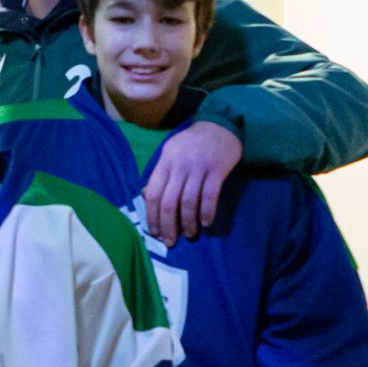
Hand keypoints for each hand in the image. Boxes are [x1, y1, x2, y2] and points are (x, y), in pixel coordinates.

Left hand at [141, 122, 241, 241]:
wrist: (222, 125)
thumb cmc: (193, 143)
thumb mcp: (171, 152)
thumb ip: (160, 174)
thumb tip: (146, 196)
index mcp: (165, 161)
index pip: (153, 193)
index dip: (152, 215)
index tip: (154, 232)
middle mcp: (180, 165)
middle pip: (169, 201)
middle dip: (168, 225)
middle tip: (169, 241)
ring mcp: (199, 168)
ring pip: (189, 201)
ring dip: (188, 222)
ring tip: (189, 234)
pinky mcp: (217, 170)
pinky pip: (210, 196)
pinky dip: (206, 212)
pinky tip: (205, 223)